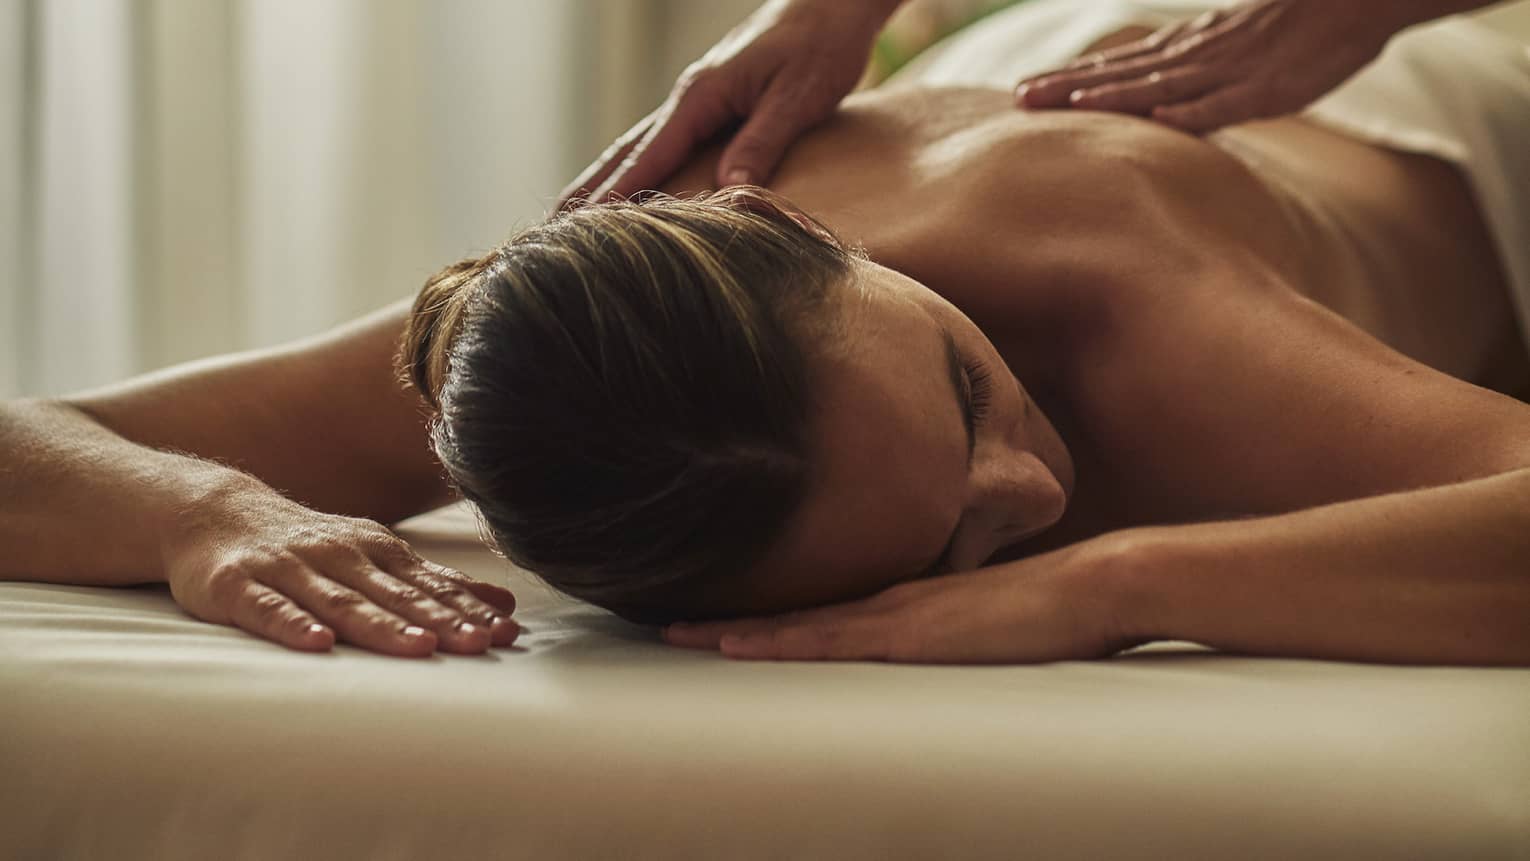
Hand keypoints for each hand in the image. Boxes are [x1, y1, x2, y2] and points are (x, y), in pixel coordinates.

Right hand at [163, 479, 518, 656]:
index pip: (430, 584)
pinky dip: (294, 625)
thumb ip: (433, 582)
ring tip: (421, 646)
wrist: (214, 513)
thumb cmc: (308, 546)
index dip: (469, 609)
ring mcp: (289, 570)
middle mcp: (339, 557)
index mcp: (375, 551)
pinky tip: (318, 644)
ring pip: (342, 602)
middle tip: (481, 644)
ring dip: (383, 625)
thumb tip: (502, 602)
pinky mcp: (238, 587)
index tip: (507, 632)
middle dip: (442, 619)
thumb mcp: (375, 555)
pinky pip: (269, 609)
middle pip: (397, 594)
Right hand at [556, 0, 895, 209]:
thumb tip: (728, 192)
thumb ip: (761, 143)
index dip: (615, 196)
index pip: (648, 157)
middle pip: (624, 153)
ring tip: (570, 216)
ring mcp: (695, 102)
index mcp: (701, 97)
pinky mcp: (710, 106)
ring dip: (602, 181)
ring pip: (637, 148)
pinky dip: (635, 170)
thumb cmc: (819, 47)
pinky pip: (661, 146)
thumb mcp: (797, 98)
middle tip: (549, 230)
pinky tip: (626, 189)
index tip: (581, 229)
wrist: (829, 5)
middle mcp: (687, 100)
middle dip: (586, 191)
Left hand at [662, 539, 1144, 662]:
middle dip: (729, 622)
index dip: (763, 614)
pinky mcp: (909, 632)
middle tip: (666, 623)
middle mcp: (886, 600)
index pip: (817, 608)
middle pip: (792, 613)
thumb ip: (948, 632)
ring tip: (680, 634)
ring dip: (736, 631)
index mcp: (901, 599)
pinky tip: (742, 644)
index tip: (715, 620)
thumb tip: (926, 650)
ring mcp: (894, 613)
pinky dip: (779, 641)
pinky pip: (829, 639)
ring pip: (796, 624)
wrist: (1092, 587)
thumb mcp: (982, 623)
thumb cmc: (1048, 611)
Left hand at [1015, 1, 1405, 133]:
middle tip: (1019, 98)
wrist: (1356, 0)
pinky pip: (1226, 102)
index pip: (1119, 64)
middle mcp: (1198, 56)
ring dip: (1116, 95)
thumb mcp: (1233, 46)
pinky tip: (1160, 117)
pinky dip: (1194, 110)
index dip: (1071, 77)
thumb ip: (1194, 70)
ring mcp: (1230, 71)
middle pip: (1125, 72)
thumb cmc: (1297, 28)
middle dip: (1070, 86)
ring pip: (1164, 85)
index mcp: (1189, 49)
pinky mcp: (1267, 88)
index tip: (1024, 89)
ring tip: (1070, 103)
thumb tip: (1158, 97)